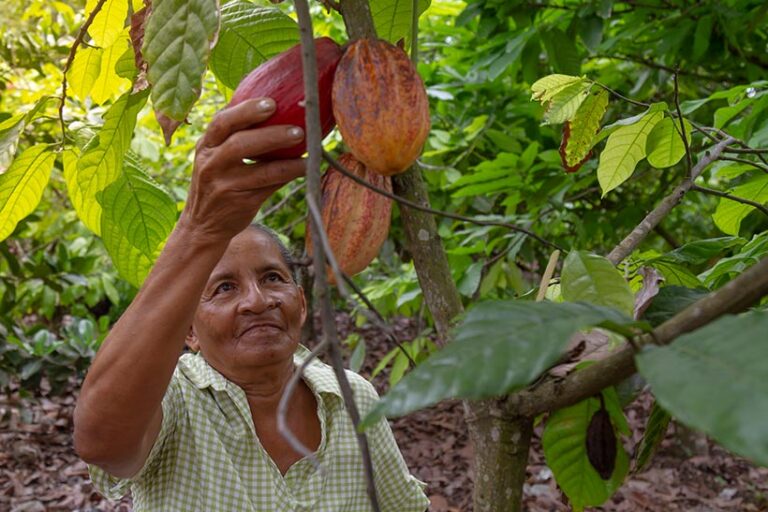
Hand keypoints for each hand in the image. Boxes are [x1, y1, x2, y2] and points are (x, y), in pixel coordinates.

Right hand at [178, 98, 305, 243]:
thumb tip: (275, 110)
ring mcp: (225, 186)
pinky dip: (288, 175)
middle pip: (239, 144)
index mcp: (205, 146)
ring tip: (308, 148)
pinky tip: (304, 167)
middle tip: (297, 129)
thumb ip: (232, 138)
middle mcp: (211, 164)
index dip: (246, 111)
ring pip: (259, 170)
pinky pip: (269, 187)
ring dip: (287, 159)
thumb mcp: (214, 158)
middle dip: (270, 134)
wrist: (202, 226)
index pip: (221, 122)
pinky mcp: (241, 203)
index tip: (271, 102)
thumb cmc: (217, 182)